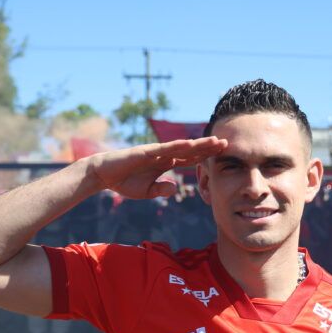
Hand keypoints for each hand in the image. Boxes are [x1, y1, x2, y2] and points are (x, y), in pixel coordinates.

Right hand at [89, 137, 227, 198]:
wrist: (104, 175)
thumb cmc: (124, 182)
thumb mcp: (147, 191)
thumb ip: (161, 190)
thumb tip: (174, 190)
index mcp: (165, 164)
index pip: (190, 159)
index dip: (206, 156)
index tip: (222, 155)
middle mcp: (163, 155)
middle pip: (191, 151)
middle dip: (208, 147)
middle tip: (228, 144)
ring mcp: (156, 152)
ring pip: (182, 147)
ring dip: (199, 144)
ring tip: (216, 141)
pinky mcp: (146, 152)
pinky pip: (165, 149)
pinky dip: (178, 146)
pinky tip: (191, 144)